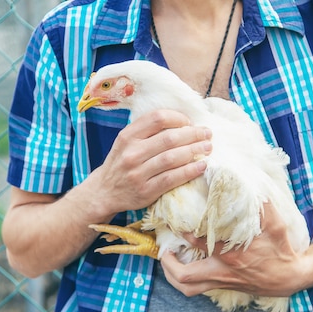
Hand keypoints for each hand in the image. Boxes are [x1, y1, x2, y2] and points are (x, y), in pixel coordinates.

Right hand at [92, 109, 211, 214]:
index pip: (157, 118)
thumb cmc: (121, 163)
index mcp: (127, 136)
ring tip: (208, 147)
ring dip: (194, 151)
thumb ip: (147, 131)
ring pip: (172, 158)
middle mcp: (131, 153)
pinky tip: (201, 166)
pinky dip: (189, 171)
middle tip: (207, 134)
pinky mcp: (146, 191)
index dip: (178, 118)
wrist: (104, 192)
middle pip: (169, 138)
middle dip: (193, 134)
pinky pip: (172, 178)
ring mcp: (138, 173)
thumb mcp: (126, 142)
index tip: (189, 122)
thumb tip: (181, 122)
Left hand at [160, 202, 310, 297]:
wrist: (290, 276)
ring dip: (172, 276)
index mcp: (231, 255)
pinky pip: (196, 289)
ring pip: (187, 288)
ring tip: (167, 260)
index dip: (184, 232)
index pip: (199, 243)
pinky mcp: (224, 287)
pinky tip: (183, 266)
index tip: (176, 221)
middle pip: (185, 276)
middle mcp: (222, 271)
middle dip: (168, 264)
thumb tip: (249, 183)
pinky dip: (185, 280)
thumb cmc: (281, 249)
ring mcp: (221, 282)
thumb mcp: (276, 224)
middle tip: (164, 249)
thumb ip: (262, 206)